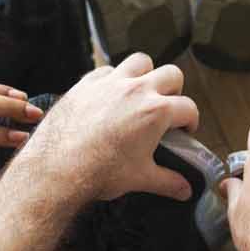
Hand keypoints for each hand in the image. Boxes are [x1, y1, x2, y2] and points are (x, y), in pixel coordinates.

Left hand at [21, 53, 200, 201]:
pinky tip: (110, 93)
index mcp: (156, 112)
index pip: (189, 107)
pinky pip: (107, 69)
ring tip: (141, 91)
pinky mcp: (86, 83)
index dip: (191, 120)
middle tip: (167, 108)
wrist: (58, 166)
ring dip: (146, 73)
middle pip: (171, 74)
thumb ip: (168, 182)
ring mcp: (111, 83)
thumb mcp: (141, 178)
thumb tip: (184, 189)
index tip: (185, 130)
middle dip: (174, 91)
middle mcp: (137, 90)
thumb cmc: (100, 171)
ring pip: (140, 61)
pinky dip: (113, 77)